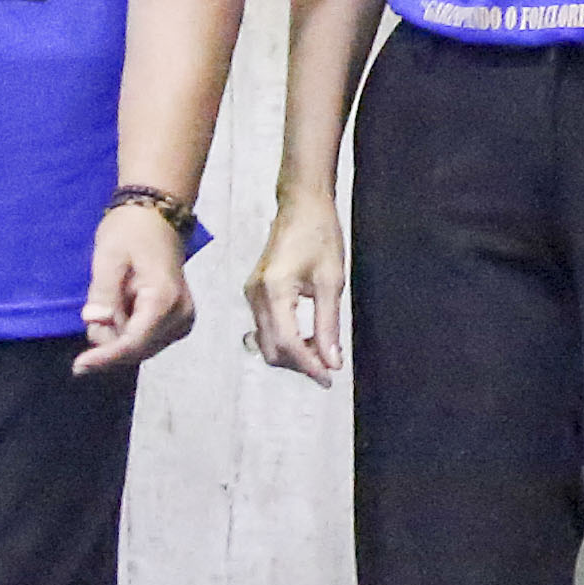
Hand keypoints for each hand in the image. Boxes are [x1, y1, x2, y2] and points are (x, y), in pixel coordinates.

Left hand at [78, 199, 196, 376]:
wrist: (156, 215)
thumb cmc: (130, 231)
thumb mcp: (109, 257)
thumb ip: (103, 292)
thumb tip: (96, 323)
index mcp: (165, 299)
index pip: (134, 342)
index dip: (105, 357)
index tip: (79, 366)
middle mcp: (180, 316)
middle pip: (136, 349)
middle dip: (110, 339)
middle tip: (98, 305)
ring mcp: (183, 320)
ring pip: (140, 348)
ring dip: (118, 333)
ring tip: (115, 297)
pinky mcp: (178, 322)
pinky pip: (145, 340)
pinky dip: (127, 330)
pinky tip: (122, 306)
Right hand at [246, 187, 346, 380]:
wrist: (301, 206)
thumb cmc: (320, 236)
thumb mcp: (331, 282)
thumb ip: (328, 325)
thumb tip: (332, 362)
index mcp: (274, 292)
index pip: (287, 344)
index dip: (309, 366)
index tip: (330, 379)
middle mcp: (255, 297)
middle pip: (272, 349)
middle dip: (299, 364)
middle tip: (329, 368)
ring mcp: (251, 294)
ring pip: (267, 342)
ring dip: (293, 354)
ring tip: (322, 353)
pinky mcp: (254, 292)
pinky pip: (267, 328)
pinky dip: (286, 339)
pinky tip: (308, 336)